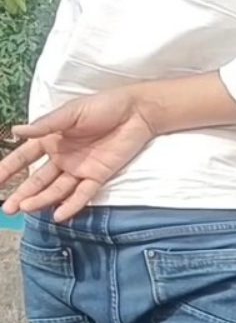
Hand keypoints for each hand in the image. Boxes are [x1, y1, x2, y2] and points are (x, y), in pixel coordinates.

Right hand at [0, 87, 156, 221]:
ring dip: (41, 200)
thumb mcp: (71, 112)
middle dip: (22, 193)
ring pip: (57, 189)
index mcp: (51, 140)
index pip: (24, 157)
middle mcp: (62, 157)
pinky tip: (58, 216)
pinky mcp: (99, 176)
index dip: (8, 169)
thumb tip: (16, 131)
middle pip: (38, 179)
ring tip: (25, 209)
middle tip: (7, 209)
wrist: (136, 112)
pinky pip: (83, 194)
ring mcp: (80, 168)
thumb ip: (46, 124)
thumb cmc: (103, 106)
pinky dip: (71, 205)